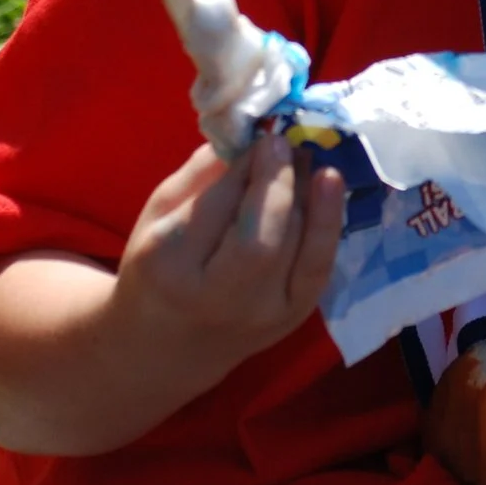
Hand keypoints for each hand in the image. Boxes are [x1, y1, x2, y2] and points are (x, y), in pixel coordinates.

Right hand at [111, 137, 345, 381]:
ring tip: (303, 156)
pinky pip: (319, 267)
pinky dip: (329, 222)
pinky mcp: (291, 319)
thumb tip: (250, 134)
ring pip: (293, 245)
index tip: (261, 135)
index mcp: (168, 265)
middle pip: (261, 236)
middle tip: (283, 143)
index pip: (215, 207)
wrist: (166, 350)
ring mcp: (260, 316)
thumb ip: (202, 174)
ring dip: (305, 192)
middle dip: (278, 180)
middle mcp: (216, 298)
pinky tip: (329, 182)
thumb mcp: (158, 215)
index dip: (246, 167)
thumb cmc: (156, 270)